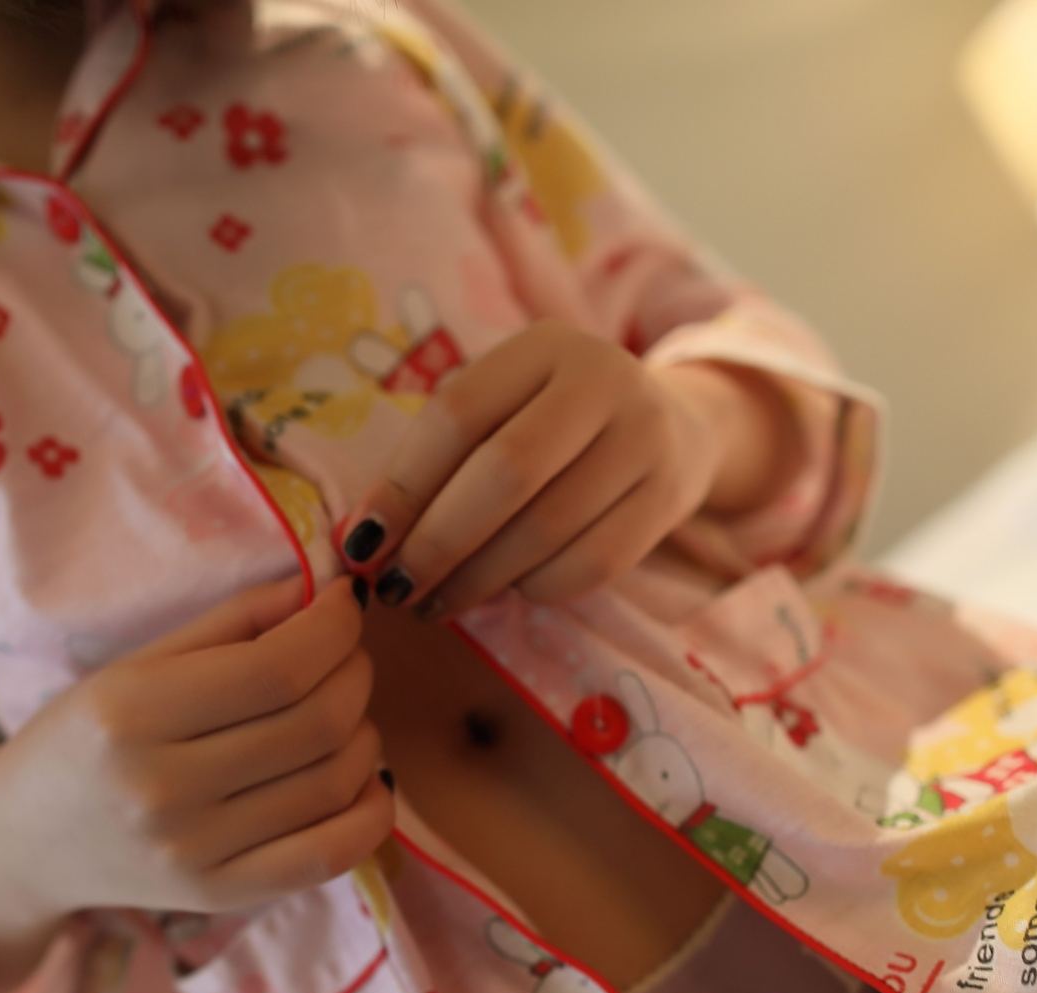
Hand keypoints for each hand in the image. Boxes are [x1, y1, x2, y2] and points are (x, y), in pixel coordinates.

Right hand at [0, 576, 390, 992]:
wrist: (23, 842)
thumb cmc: (83, 736)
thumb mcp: (136, 665)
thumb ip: (232, 623)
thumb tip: (327, 590)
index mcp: (132, 712)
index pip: (277, 669)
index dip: (335, 629)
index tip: (347, 603)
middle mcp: (161, 788)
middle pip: (315, 723)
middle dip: (355, 673)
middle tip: (347, 654)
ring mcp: (193, 852)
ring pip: (333, 782)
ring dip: (364, 732)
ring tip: (342, 710)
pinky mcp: (219, 896)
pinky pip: (331, 856)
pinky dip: (371, 812)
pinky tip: (365, 778)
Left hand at [336, 320, 791, 619]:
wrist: (675, 427)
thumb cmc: (552, 424)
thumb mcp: (504, 407)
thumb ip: (441, 456)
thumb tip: (366, 539)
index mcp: (543, 345)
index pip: (458, 416)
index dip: (403, 486)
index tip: (361, 543)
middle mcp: (603, 379)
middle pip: (506, 473)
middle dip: (438, 543)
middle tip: (395, 588)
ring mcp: (645, 438)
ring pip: (547, 528)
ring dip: (479, 579)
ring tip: (437, 601)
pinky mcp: (668, 497)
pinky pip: (591, 565)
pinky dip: (537, 588)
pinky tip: (511, 590)